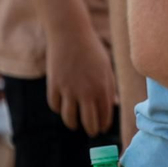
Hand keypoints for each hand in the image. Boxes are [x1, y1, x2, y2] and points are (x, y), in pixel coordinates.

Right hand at [44, 20, 116, 136]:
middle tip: (91, 132)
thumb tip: (113, 105)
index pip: (105, 115)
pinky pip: (56, 106)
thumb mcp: (106, 67)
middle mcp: (86, 91)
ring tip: (76, 125)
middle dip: (91, 130)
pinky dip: (59, 109)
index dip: (104, 124)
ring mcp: (69, 90)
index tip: (102, 128)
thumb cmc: (91, 50)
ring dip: (74, 124)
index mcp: (102, 87)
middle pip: (89, 122)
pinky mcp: (54, 86)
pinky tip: (63, 109)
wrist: (70, 34)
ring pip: (70, 119)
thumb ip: (109, 87)